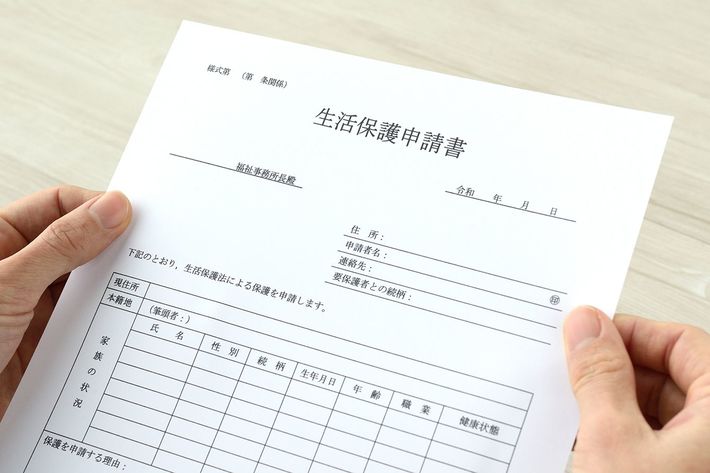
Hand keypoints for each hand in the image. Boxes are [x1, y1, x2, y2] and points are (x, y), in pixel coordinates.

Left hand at [0, 186, 130, 417]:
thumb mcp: (8, 286)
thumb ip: (61, 246)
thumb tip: (111, 209)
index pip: (58, 206)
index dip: (96, 207)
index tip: (132, 218)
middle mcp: (16, 269)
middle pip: (77, 244)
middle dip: (111, 249)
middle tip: (148, 253)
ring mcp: (30, 307)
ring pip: (84, 285)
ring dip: (109, 289)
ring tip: (140, 291)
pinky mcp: (43, 342)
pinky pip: (84, 323)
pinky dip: (103, 324)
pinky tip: (120, 325)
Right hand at [563, 306, 709, 471]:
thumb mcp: (613, 440)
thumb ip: (599, 376)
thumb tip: (587, 328)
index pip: (684, 342)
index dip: (631, 334)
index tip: (589, 336)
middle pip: (672, 376)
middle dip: (618, 373)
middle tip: (579, 374)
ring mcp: (705, 457)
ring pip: (662, 410)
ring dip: (616, 406)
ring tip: (580, 415)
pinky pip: (660, 442)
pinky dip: (626, 436)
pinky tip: (593, 445)